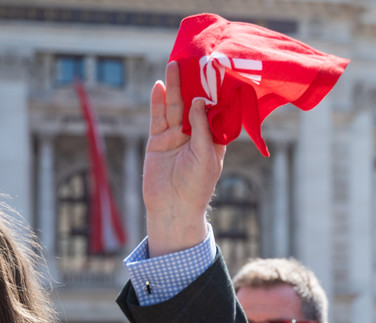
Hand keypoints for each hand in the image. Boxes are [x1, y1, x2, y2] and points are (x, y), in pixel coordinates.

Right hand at [142, 61, 226, 256]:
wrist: (173, 207)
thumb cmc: (197, 185)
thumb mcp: (205, 154)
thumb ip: (201, 126)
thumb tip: (199, 99)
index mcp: (215, 139)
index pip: (217, 111)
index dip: (216, 94)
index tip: (217, 72)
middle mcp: (196, 135)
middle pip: (194, 104)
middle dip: (194, 84)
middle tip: (193, 61)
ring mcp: (176, 136)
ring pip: (175, 107)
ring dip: (174, 87)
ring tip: (174, 65)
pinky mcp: (158, 140)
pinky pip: (158, 117)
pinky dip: (157, 102)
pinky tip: (158, 85)